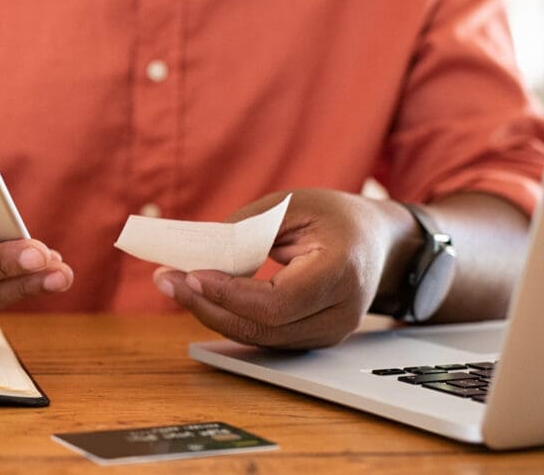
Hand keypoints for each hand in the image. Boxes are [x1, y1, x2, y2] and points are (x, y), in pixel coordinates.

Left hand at [153, 189, 406, 348]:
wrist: (377, 242)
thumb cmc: (335, 217)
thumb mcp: (292, 205)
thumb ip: (246, 229)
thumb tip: (200, 255)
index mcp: (342, 272)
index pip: (278, 302)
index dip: (231, 293)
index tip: (192, 274)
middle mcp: (340, 312)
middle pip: (262, 326)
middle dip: (206, 305)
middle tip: (166, 280)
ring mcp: (329, 332)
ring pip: (257, 337)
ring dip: (209, 313)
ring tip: (172, 284)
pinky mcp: (312, 338)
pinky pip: (262, 335)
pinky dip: (227, 316)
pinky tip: (198, 295)